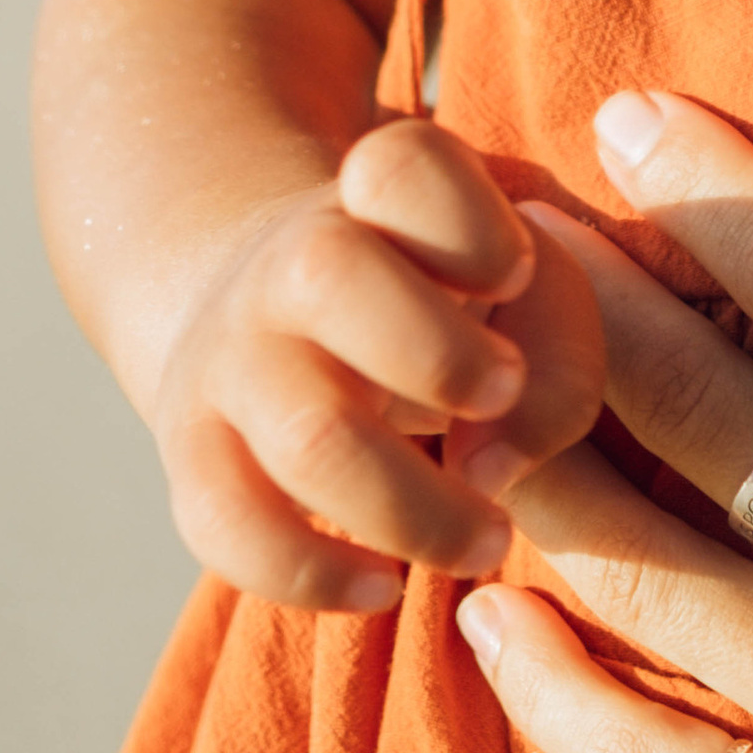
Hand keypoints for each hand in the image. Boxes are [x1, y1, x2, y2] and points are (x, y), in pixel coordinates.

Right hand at [151, 115, 603, 612]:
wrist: (272, 309)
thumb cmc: (447, 302)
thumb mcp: (522, 288)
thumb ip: (559, 353)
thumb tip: (488, 467)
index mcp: (378, 190)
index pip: (404, 165)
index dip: (470, 222)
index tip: (516, 273)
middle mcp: (289, 261)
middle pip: (331, 278)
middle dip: (438, 354)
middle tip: (505, 394)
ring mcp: (230, 360)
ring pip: (305, 432)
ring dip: (414, 503)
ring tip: (489, 538)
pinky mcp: (193, 457)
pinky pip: (227, 528)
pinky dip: (313, 575)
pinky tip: (387, 587)